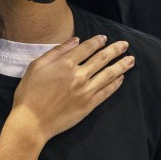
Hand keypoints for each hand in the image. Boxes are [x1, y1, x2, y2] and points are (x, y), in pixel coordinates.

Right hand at [10, 35, 134, 143]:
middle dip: (115, 50)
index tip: (104, 38)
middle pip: (102, 58)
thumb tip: (75, 40)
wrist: (31, 121)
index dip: (97, 41)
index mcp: (65, 63)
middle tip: (125, 45)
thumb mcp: (36, 66)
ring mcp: (86, 91)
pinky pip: (106, 92)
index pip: (87, 48)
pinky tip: (121, 78)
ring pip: (109, 74)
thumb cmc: (29, 93)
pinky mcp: (89, 105)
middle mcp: (79, 75)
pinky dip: (115, 84)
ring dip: (121, 65)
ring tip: (131, 59)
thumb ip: (57, 51)